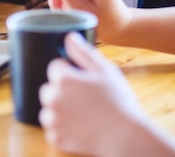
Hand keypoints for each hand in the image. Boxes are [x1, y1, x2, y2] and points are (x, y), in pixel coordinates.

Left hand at [39, 33, 163, 156]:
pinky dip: (62, 127)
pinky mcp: (56, 137)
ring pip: (48, 108)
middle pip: (49, 88)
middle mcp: (53, 98)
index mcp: (64, 79)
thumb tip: (68, 37)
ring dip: (60, 109)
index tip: (83, 79)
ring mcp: (53, 119)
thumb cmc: (118, 101)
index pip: (55, 67)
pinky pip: (53, 128)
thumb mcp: (104, 70)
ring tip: (83, 112)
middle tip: (84, 97)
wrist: (125, 135)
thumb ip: (83, 52)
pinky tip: (80, 125)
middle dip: (62, 90)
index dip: (69, 71)